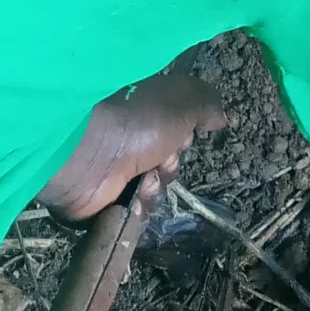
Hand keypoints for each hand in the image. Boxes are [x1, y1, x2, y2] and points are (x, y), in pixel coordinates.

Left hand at [36, 68, 225, 220]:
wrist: (87, 149)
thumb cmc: (138, 117)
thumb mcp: (185, 99)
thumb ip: (207, 104)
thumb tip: (222, 117)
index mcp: (143, 110)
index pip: (174, 128)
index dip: (183, 137)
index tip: (181, 138)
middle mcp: (127, 137)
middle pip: (166, 161)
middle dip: (170, 166)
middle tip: (159, 162)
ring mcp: (112, 168)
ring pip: (152, 188)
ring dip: (155, 189)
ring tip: (144, 182)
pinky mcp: (101, 198)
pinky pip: (132, 210)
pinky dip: (138, 207)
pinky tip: (132, 198)